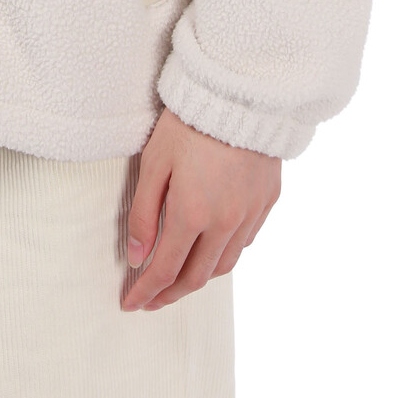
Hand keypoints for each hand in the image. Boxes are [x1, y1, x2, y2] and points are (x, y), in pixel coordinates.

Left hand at [121, 108, 279, 311]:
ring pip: (225, 265)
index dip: (146, 292)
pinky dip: (224, 254)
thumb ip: (144, 214)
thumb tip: (137, 258)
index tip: (129, 305)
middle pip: (197, 277)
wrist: (241, 92)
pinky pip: (245, 242)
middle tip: (151, 299)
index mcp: (193, 214)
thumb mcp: (154, 162)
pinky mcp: (267, 200)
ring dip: (199, 278)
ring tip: (179, 279)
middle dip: (171, 294)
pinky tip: (212, 248)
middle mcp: (225, 223)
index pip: (165, 270)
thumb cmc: (189, 121)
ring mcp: (250, 214)